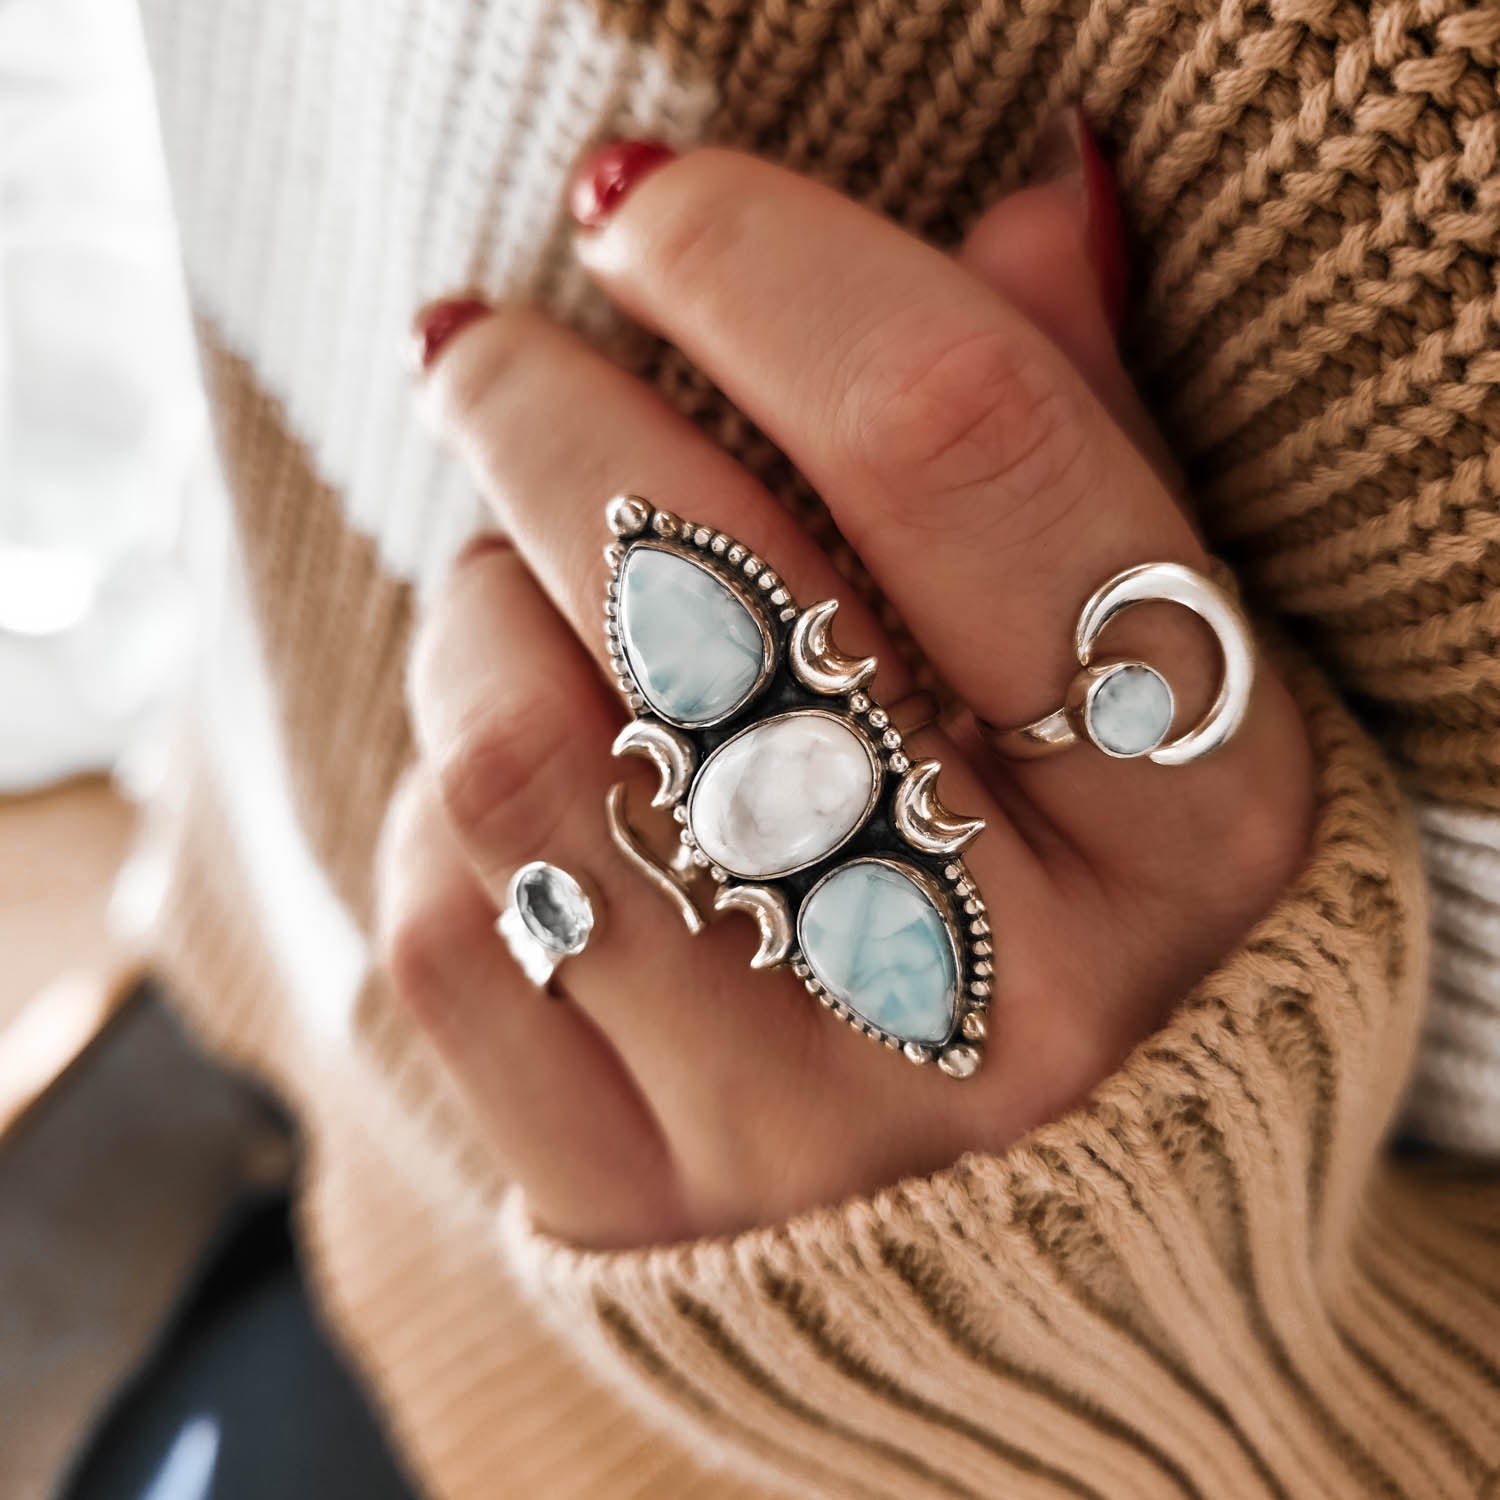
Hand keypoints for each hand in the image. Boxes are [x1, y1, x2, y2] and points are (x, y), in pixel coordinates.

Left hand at [377, 126, 1313, 1248]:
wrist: (1054, 1244)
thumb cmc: (1098, 913)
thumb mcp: (1155, 693)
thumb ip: (1085, 444)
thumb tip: (1036, 190)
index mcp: (1190, 816)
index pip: (964, 447)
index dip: (779, 267)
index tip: (648, 201)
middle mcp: (1012, 984)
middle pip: (705, 594)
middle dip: (544, 407)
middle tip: (494, 350)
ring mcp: (813, 1117)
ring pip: (526, 757)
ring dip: (476, 611)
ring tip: (515, 590)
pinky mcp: (642, 1198)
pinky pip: (454, 930)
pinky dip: (437, 801)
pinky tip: (510, 786)